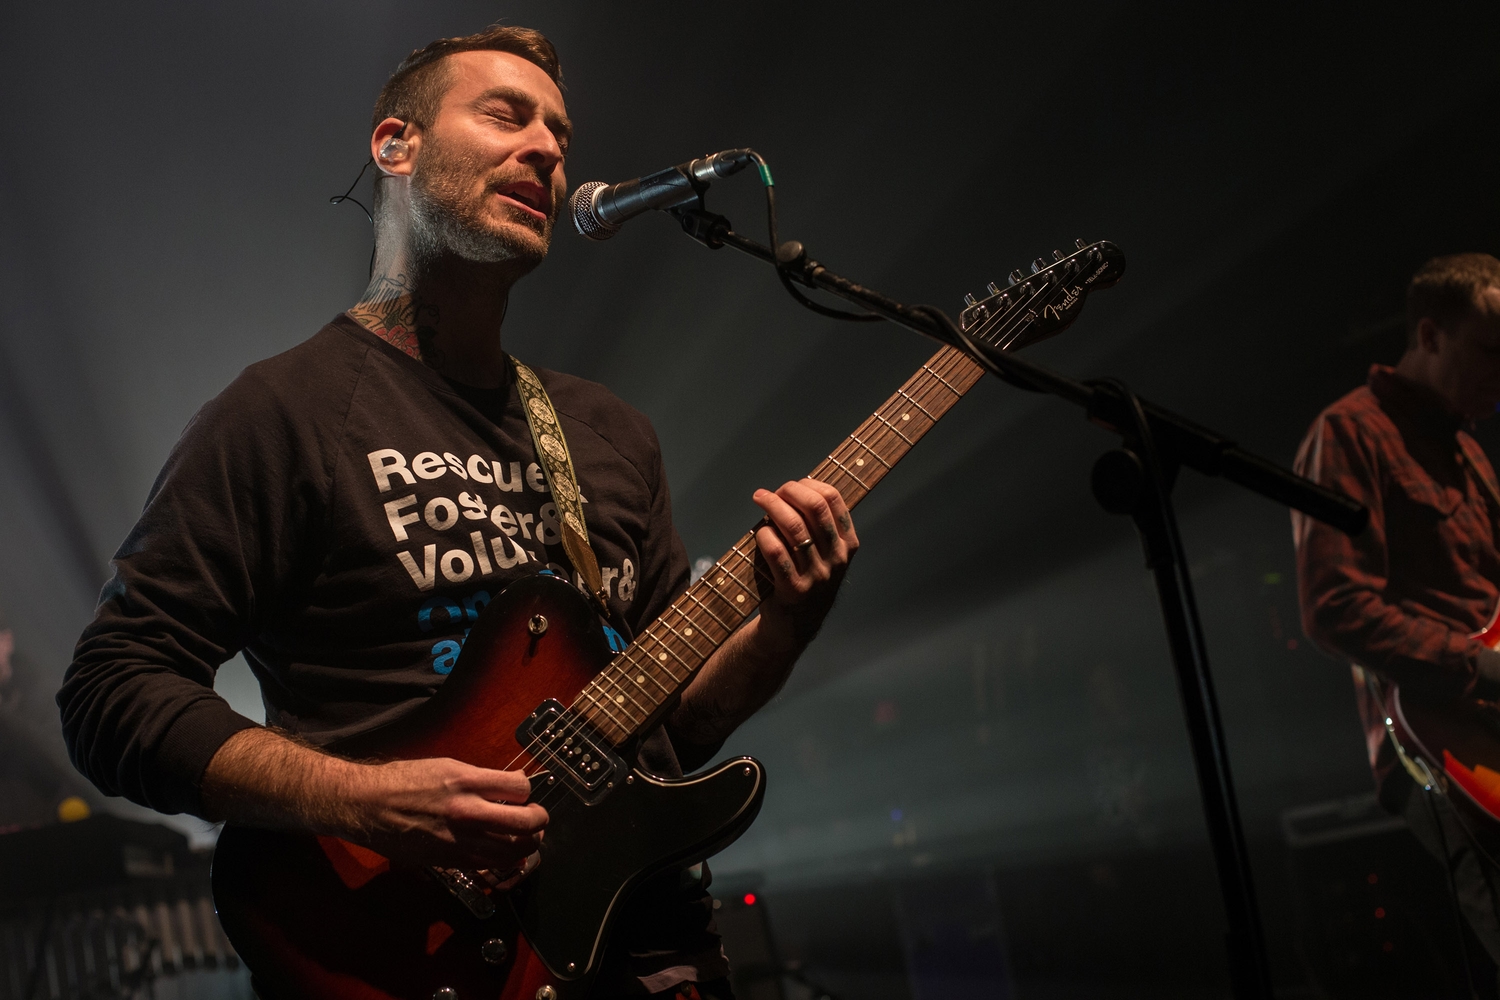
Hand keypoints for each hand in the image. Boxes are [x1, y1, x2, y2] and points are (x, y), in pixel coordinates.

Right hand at [202, 729, 547, 875]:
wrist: (366, 806)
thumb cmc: (403, 780)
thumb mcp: (446, 765)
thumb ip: (481, 777)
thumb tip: (512, 783)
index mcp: (466, 782)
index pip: (521, 787)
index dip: (528, 789)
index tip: (524, 791)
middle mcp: (467, 813)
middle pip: (527, 823)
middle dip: (540, 820)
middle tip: (538, 817)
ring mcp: (459, 841)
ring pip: (514, 851)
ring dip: (528, 844)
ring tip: (526, 836)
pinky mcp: (450, 862)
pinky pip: (490, 865)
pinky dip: (504, 860)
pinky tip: (504, 851)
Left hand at [751, 478, 858, 651]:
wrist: (795, 626)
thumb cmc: (806, 580)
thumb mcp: (826, 555)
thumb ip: (819, 526)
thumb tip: (796, 488)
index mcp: (847, 545)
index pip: (834, 500)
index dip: (809, 485)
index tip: (792, 485)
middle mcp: (836, 559)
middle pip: (814, 508)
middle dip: (789, 491)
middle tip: (770, 492)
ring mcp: (816, 575)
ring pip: (794, 527)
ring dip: (772, 506)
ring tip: (760, 499)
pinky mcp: (793, 589)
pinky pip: (777, 552)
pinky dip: (765, 535)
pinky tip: (759, 531)